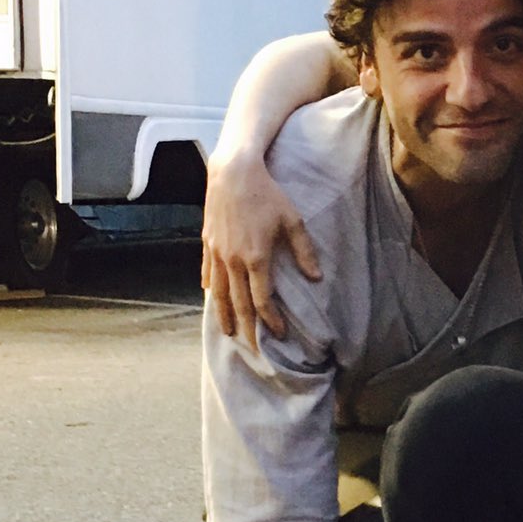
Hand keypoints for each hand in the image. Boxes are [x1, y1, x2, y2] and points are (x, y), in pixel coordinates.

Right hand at [201, 155, 320, 349]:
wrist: (233, 172)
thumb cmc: (267, 194)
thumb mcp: (293, 220)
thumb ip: (304, 251)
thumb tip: (316, 278)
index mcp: (256, 258)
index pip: (262, 300)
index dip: (271, 320)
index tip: (279, 334)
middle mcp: (233, 261)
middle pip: (238, 304)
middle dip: (247, 328)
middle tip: (252, 348)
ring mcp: (217, 253)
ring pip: (218, 293)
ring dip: (223, 316)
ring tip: (228, 332)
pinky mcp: (207, 243)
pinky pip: (207, 272)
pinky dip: (209, 288)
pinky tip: (210, 297)